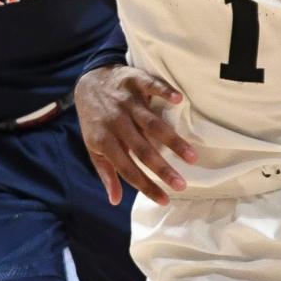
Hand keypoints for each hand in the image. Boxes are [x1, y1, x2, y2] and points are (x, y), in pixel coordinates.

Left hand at [75, 64, 195, 205]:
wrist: (88, 83)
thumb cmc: (95, 121)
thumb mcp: (94, 147)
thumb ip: (106, 173)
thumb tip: (115, 200)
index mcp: (104, 141)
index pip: (126, 169)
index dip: (145, 186)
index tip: (165, 200)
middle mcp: (116, 122)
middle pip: (142, 149)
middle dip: (162, 169)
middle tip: (182, 185)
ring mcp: (126, 101)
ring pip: (151, 123)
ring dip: (172, 139)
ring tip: (192, 156)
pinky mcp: (134, 81)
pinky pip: (151, 86)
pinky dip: (164, 92)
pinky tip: (179, 100)